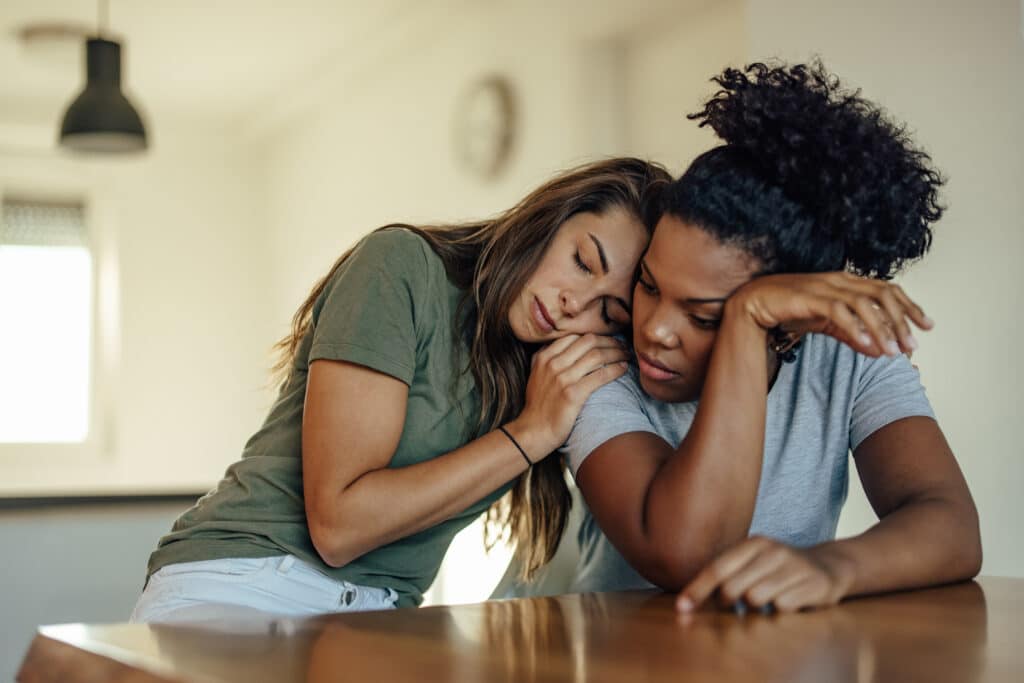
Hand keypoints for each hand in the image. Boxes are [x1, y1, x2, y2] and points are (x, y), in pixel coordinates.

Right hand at [507, 333, 627, 456]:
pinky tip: (623, 368)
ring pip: (597, 356)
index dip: (596, 336)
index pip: (575, 336)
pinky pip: (600, 375)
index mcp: (544, 357)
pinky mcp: (573, 394)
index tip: (608, 341)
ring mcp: (563, 379)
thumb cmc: (538, 404)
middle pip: (589, 342)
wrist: (534, 430)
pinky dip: (615, 369)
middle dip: (610, 341)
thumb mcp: (536, 374)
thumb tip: (561, 343)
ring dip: (617, 353)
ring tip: (627, 356)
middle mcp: (553, 364)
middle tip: (623, 346)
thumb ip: (545, 357)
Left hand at [675, 536, 855, 612]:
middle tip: (735, 605)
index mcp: (754, 543)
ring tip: (763, 601)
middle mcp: (773, 551)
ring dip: (754, 609)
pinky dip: (778, 612)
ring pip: (755, 599)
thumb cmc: (778, 570)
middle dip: (727, 603)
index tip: (682, 609)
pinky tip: (786, 603)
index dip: (697, 590)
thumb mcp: (752, 563)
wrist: (828, 567)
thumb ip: (726, 575)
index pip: (717, 568)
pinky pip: (781, 608)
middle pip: (732, 588)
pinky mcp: (813, 584)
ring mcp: (794, 566)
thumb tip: (688, 600)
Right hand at [728, 272, 933, 357]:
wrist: (753, 304)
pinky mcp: (811, 298)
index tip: (927, 326)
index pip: (888, 289)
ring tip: (894, 352)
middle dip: (903, 319)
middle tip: (914, 344)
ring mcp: (826, 287)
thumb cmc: (789, 310)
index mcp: (847, 281)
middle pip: (884, 294)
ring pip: (866, 304)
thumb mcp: (827, 324)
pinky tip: (866, 346)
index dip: (910, 306)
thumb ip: (853, 335)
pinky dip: (856, 329)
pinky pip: (840, 313)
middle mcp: (841, 280)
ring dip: (883, 328)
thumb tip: (881, 351)